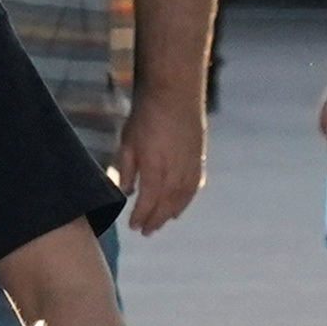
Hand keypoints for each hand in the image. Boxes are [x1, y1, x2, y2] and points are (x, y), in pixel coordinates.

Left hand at [118, 89, 208, 234]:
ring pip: (182, 198)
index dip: (142, 216)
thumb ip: (127, 170)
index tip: (134, 227)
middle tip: (146, 232)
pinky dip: (186, 200)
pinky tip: (180, 206)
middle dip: (156, 219)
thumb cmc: (146, 115)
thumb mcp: (128, 142)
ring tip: (162, 222)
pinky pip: (194, 187)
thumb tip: (126, 192)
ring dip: (171, 213)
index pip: (149, 201)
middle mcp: (176, 171)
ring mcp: (190, 166)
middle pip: (167, 204)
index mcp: (155, 168)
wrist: (175, 93)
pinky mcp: (199, 159)